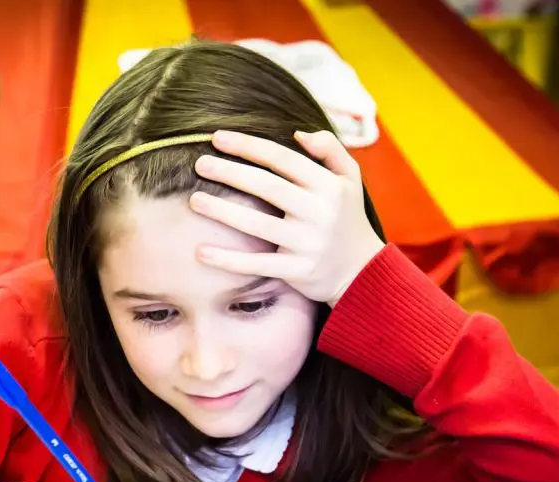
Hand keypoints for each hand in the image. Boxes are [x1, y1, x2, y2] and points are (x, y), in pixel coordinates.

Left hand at [189, 130, 383, 306]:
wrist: (364, 272)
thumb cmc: (347, 218)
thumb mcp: (350, 178)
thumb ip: (330, 149)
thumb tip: (298, 133)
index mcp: (327, 185)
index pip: (282, 159)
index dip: (248, 146)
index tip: (217, 138)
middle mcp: (318, 212)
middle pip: (266, 187)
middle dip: (230, 173)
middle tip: (199, 164)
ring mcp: (308, 243)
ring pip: (258, 224)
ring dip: (223, 211)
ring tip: (194, 201)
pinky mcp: (298, 271)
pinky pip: (258, 264)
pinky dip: (228, 260)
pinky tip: (201, 252)